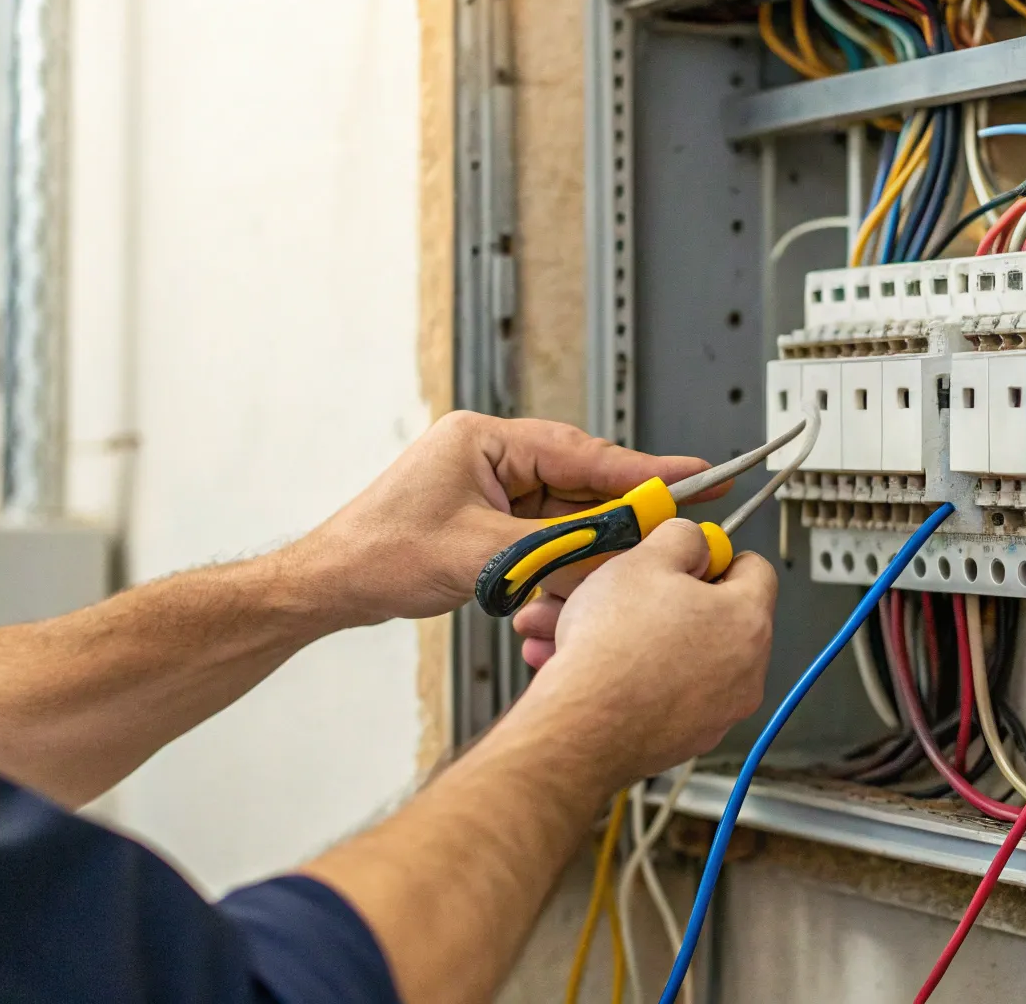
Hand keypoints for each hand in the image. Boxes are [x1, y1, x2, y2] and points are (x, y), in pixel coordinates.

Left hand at [279, 411, 716, 627]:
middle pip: (580, 480)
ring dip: (589, 542)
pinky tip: (574, 579)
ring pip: (566, 511)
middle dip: (621, 510)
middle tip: (672, 527)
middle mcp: (490, 456)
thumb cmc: (380, 555)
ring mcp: (488, 487)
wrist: (331, 585)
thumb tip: (623, 542)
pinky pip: (544, 533)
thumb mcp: (484, 555)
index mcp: (485, 439)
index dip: (643, 469)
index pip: (583, 452)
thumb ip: (561, 546)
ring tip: (618, 565)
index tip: (694, 475)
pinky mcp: (486, 518)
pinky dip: (563, 557)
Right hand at [510, 520, 776, 784]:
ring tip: (585, 627)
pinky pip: (664, 692)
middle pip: (714, 616)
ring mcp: (718, 711)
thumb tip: (693, 542)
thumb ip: (682, 538)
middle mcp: (746, 671)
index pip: (755, 569)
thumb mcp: (646, 559)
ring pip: (680, 656)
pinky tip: (589, 662)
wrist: (580, 725)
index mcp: (748, 620)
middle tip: (628, 591)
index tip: (684, 557)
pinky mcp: (686, 738)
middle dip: (666, 599)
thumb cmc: (614, 647)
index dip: (715, 555)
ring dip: (637, 637)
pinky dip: (634, 675)